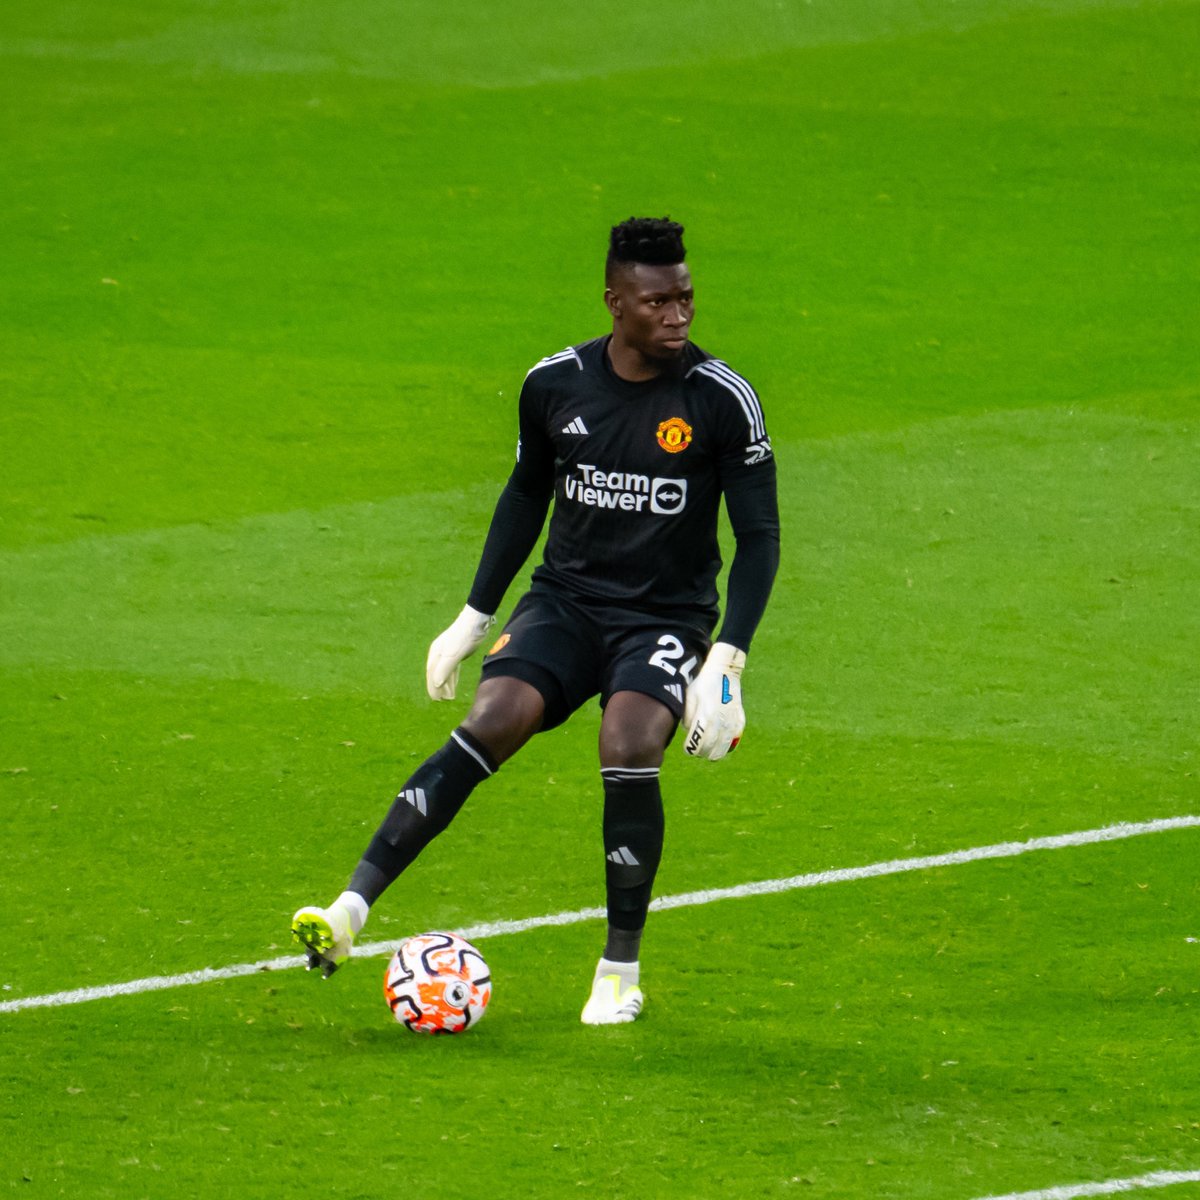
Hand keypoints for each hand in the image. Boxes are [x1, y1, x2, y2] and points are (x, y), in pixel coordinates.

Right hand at [425, 605, 494, 700]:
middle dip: (438, 688)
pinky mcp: (457, 651)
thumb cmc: (465, 637)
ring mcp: (448, 652)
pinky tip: (453, 684)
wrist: (476, 621)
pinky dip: (452, 677)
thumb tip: (436, 684)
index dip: (433, 687)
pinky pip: (452, 668)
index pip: (432, 674)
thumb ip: (445, 669)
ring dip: (446, 684)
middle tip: (442, 700)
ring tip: (450, 696)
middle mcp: (439, 653)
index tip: (436, 699)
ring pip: (444, 671)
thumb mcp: (454, 654)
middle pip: (436, 674)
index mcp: (436, 654)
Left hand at [683, 642, 746, 759]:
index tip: (688, 749)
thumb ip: (687, 718)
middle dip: (702, 753)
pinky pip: (733, 740)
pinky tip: (719, 743)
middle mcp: (720, 721)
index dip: (692, 749)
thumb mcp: (689, 698)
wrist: (724, 672)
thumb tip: (689, 733)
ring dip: (714, 752)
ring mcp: (732, 722)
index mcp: (706, 716)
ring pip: (724, 748)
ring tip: (707, 750)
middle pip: (711, 749)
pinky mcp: (740, 721)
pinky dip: (726, 745)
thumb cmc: (703, 684)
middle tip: (696, 750)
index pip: (698, 742)